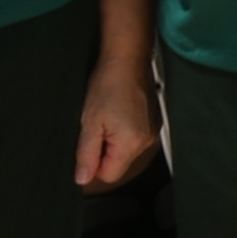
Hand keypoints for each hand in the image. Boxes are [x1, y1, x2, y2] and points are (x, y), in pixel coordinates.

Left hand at [77, 45, 164, 187]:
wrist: (127, 59)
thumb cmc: (108, 85)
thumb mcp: (89, 123)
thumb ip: (86, 155)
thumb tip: (83, 178)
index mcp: (130, 144)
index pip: (109, 175)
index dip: (93, 164)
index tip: (86, 145)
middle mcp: (146, 141)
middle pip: (118, 163)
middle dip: (103, 150)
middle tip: (96, 126)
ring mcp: (152, 131)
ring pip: (125, 150)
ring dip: (113, 140)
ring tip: (107, 116)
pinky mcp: (153, 122)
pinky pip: (134, 138)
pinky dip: (123, 130)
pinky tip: (117, 112)